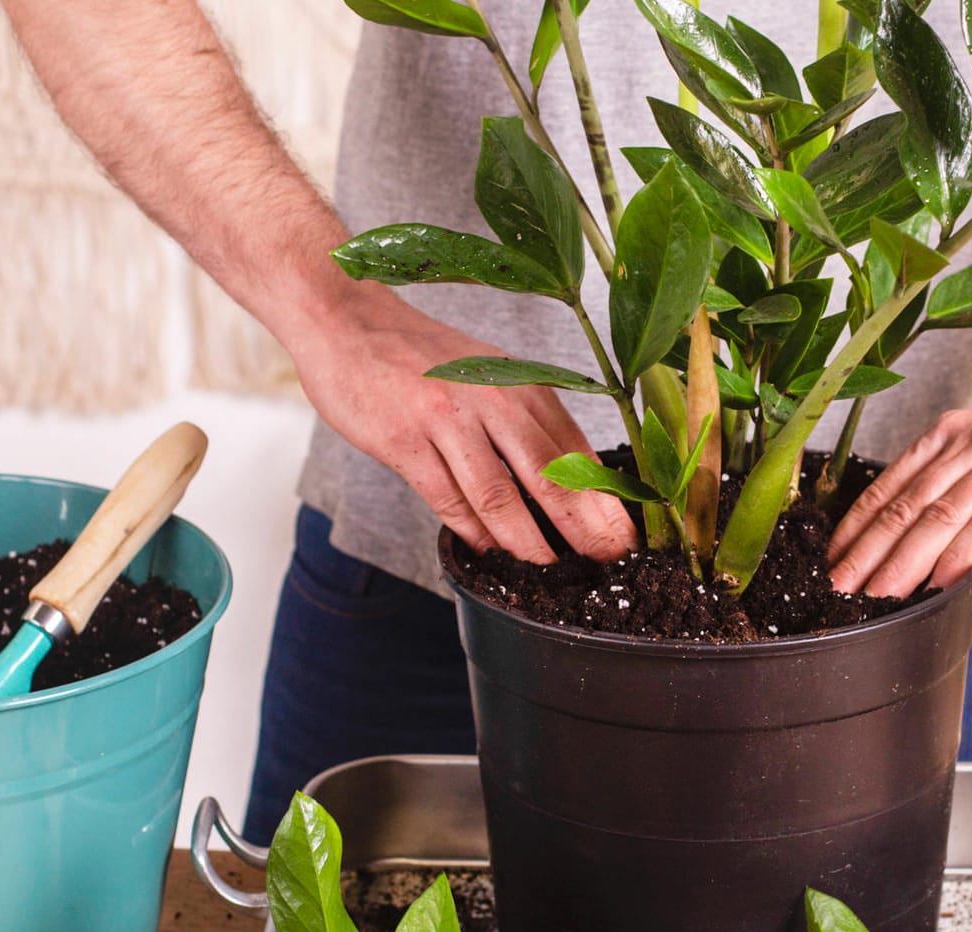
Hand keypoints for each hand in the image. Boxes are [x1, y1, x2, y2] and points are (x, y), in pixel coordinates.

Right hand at [290, 296, 635, 563]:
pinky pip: (446, 497)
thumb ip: (527, 424)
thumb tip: (574, 484)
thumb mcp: (489, 377)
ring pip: (498, 494)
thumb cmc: (422, 360)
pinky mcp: (403, 439)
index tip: (625, 537)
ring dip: (526, 540)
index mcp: (520, 385)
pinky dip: (469, 530)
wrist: (346, 322)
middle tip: (605, 561)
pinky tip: (485, 549)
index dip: (604, 499)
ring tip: (547, 569)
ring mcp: (446, 418)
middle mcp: (491, 399)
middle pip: (549, 474)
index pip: (575, 451)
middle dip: (583, 525)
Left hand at [827, 385, 971, 597]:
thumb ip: (970, 490)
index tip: (829, 560)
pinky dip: (956, 555)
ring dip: (899, 561)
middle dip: (864, 551)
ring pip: (939, 516)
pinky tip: (934, 582)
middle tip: (834, 589)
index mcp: (961, 431)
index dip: (855, 525)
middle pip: (906, 502)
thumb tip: (934, 546)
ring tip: (872, 596)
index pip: (892, 483)